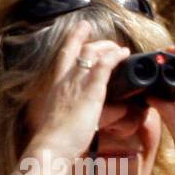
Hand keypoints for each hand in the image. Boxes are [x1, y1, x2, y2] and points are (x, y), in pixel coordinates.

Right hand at [25, 22, 130, 158]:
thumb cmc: (54, 140)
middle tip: (108, 41)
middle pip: (78, 49)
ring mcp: (77, 83)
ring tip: (120, 49)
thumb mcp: (61, 121)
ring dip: (108, 47)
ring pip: (92, 53)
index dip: (73, 39)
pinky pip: (104, 65)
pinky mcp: (91, 91)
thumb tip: (85, 121)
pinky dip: (115, 56)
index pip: (63, 56)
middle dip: (93, 39)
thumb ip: (71, 115)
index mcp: (55, 86)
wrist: (51, 145)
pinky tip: (124, 54)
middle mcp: (64, 80)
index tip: (81, 29)